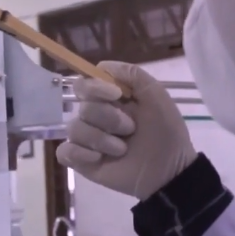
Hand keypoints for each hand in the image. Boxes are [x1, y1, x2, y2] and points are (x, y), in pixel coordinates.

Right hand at [56, 61, 196, 199]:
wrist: (169, 170)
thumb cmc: (166, 131)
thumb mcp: (156, 95)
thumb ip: (132, 74)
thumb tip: (101, 65)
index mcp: (108, 100)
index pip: (84, 84)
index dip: (95, 88)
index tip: (117, 95)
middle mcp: (94, 117)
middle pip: (83, 108)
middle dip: (109, 119)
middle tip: (130, 130)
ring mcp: (86, 140)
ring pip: (75, 129)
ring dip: (101, 139)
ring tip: (122, 149)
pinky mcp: (81, 161)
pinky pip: (65, 152)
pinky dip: (80, 154)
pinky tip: (98, 159)